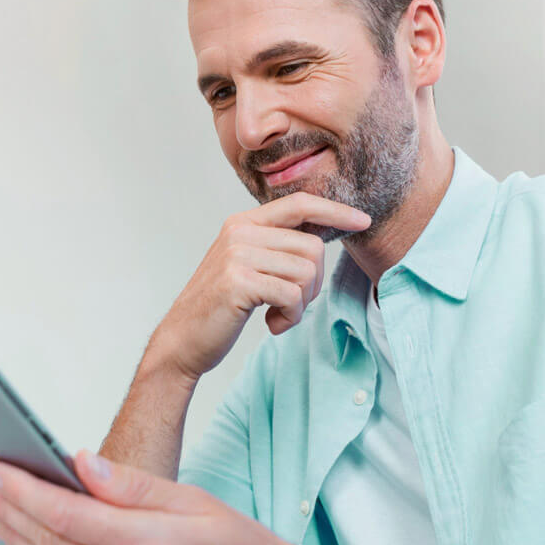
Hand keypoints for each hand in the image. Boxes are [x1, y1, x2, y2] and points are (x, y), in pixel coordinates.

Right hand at [156, 192, 370, 381]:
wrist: (182, 340)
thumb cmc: (221, 307)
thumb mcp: (246, 265)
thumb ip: (276, 247)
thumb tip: (322, 239)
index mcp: (243, 222)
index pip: (300, 204)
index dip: (335, 211)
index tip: (362, 221)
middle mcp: (240, 231)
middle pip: (312, 247)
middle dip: (314, 283)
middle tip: (293, 305)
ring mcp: (237, 255)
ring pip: (306, 272)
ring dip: (302, 303)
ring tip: (279, 315)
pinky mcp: (239, 282)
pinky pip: (293, 295)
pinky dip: (292, 317)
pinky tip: (273, 324)